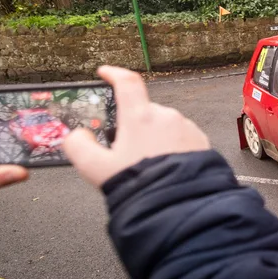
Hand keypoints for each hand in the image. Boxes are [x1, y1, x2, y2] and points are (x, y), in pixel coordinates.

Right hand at [63, 66, 209, 187]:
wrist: (179, 206)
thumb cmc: (140, 186)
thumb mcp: (96, 169)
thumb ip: (78, 146)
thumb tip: (76, 135)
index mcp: (140, 117)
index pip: (127, 83)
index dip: (114, 74)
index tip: (105, 72)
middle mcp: (166, 117)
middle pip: (143, 112)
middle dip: (133, 127)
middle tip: (126, 153)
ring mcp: (186, 128)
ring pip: (163, 126)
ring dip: (153, 139)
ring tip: (147, 166)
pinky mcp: (200, 142)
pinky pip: (180, 138)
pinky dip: (170, 147)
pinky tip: (165, 168)